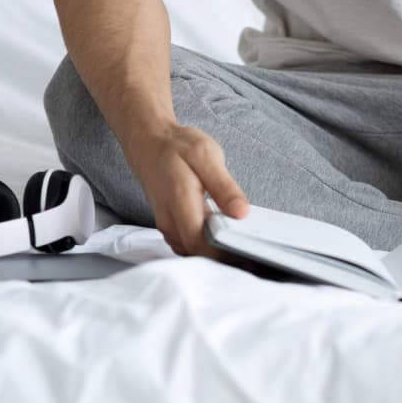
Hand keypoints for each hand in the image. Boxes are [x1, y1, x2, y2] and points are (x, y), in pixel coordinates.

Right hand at [122, 121, 250, 258]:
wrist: (148, 143)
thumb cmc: (177, 147)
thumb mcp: (206, 155)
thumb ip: (223, 186)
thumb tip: (241, 212)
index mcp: (180, 200)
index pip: (200, 243)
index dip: (225, 256)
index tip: (249, 258)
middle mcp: (169, 219)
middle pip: (197, 253)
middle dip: (225, 258)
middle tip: (253, 258)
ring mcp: (167, 226)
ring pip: (192, 252)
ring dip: (215, 255)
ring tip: (241, 249)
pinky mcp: (169, 227)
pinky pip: (188, 245)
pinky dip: (205, 247)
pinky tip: (222, 239)